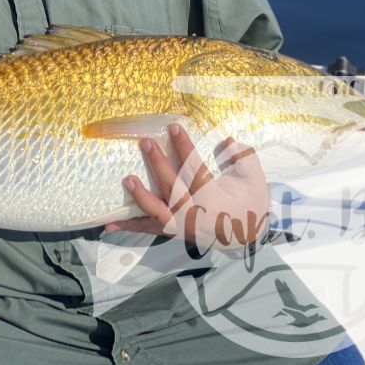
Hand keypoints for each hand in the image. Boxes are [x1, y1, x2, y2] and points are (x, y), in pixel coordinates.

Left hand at [105, 124, 268, 251]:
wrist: (247, 237)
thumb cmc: (249, 203)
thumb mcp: (255, 179)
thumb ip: (244, 158)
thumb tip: (227, 140)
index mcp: (216, 201)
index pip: (197, 171)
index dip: (185, 149)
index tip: (173, 127)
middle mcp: (196, 216)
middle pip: (174, 189)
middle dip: (158, 165)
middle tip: (145, 142)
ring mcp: (182, 226)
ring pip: (158, 213)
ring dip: (141, 197)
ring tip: (127, 180)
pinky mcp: (172, 232)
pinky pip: (149, 230)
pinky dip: (130, 227)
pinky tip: (109, 224)